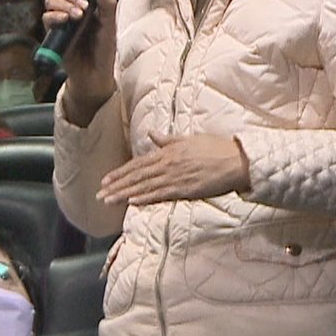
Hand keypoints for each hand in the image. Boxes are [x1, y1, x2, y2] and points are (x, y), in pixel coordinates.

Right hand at [43, 0, 117, 123]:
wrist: (95, 75)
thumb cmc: (104, 51)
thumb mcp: (110, 27)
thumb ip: (107, 7)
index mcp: (84, 4)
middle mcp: (70, 9)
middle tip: (83, 5)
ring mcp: (60, 21)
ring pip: (50, 0)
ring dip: (63, 3)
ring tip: (77, 16)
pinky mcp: (53, 33)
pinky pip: (46, 18)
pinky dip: (54, 15)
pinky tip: (65, 20)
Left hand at [98, 133, 249, 204]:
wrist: (236, 161)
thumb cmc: (215, 149)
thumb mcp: (189, 139)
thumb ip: (167, 139)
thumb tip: (151, 133)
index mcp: (168, 152)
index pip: (138, 164)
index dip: (120, 173)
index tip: (105, 180)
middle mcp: (168, 164)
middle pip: (136, 176)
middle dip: (116, 186)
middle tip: (99, 195)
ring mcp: (175, 177)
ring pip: (144, 186)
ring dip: (125, 194)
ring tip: (109, 201)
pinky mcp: (185, 190)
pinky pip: (161, 194)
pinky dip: (145, 198)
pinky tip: (132, 202)